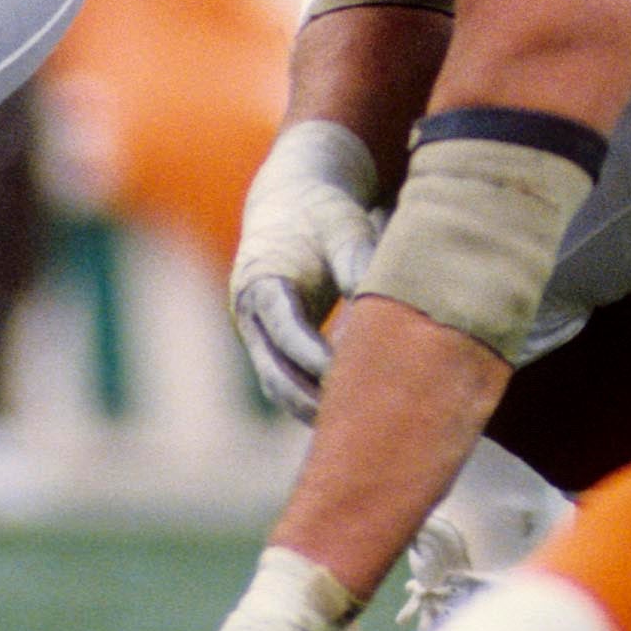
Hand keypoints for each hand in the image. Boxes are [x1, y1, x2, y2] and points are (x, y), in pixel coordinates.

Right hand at [231, 121, 381, 421]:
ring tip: (355, 429)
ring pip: (277, 385)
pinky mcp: (269, 346)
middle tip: (357, 420)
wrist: (290, 201)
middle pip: (275, 372)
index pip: (288, 331)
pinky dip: (311, 401)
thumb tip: (380, 309)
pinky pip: (286, 382)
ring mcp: (256, 334)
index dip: (316, 357)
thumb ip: (358, 265)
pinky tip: (349, 416)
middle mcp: (249, 315)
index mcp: (262, 283)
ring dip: (310, 409)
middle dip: (311, 399)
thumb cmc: (324, 215)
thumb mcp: (344, 229)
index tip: (351, 377)